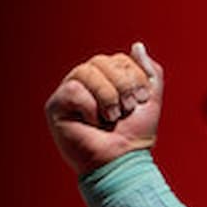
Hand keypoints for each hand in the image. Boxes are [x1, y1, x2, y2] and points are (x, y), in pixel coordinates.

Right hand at [45, 43, 163, 175]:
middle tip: (127, 109)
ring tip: (111, 117)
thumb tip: (137, 45)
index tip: (141, 100)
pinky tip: (91, 123)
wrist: (122, 161)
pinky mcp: (55, 105)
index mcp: (107, 79)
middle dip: (123, 86)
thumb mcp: (151, 101)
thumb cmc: (135, 135)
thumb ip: (150, 73)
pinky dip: (90, 108)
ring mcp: (69, 91)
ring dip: (107, 97)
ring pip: (87, 71)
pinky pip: (74, 89)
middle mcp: (86, 82)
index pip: (119, 59)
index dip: (134, 78)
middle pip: (102, 61)